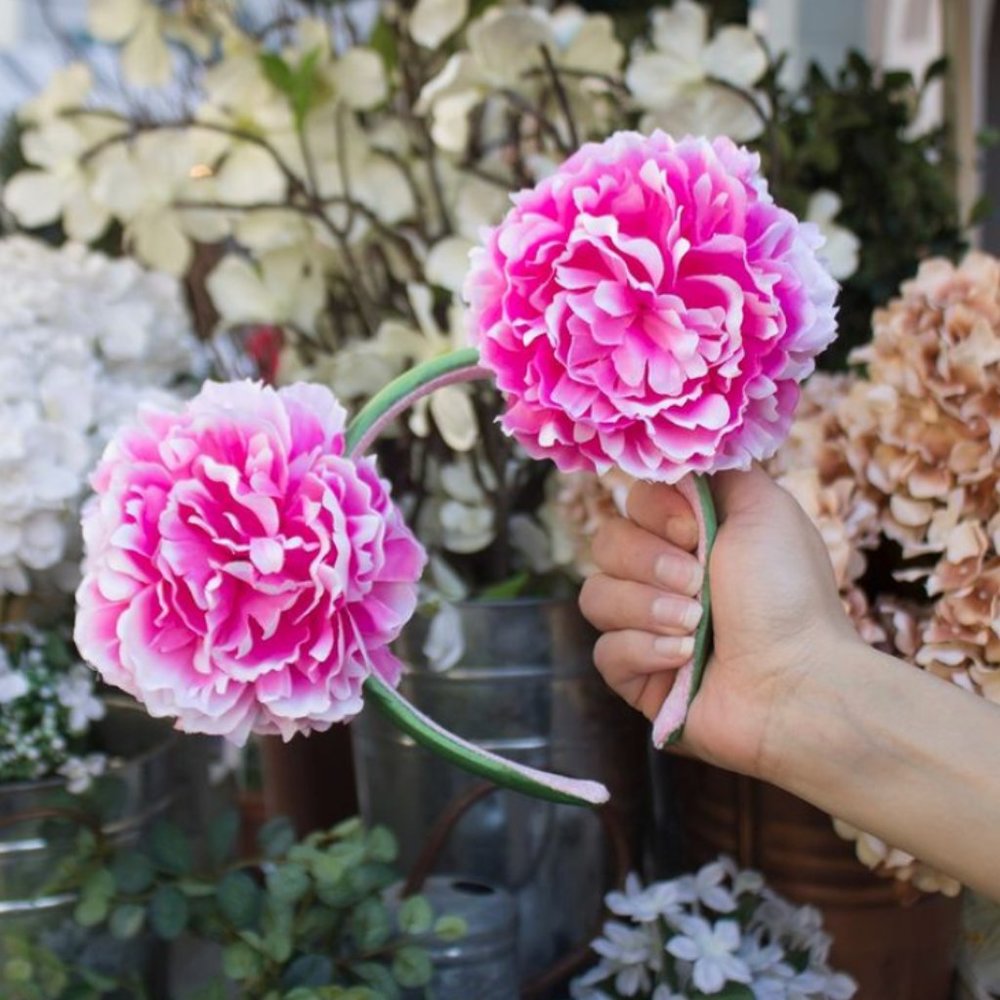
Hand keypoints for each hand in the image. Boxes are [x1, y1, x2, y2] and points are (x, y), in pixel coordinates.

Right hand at [579, 467, 860, 778]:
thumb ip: (717, 471)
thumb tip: (678, 459)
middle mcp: (661, 576)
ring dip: (648, 607)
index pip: (631, 503)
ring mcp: (644, 626)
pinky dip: (645, 651)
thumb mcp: (765, 507)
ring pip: (595, 596)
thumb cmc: (788, 594)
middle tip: (699, 583)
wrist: (798, 680)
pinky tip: (685, 659)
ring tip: (695, 624)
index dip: (653, 512)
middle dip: (650, 562)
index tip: (694, 531)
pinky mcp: (635, 674)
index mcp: (689, 536)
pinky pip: (604, 650)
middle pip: (604, 543)